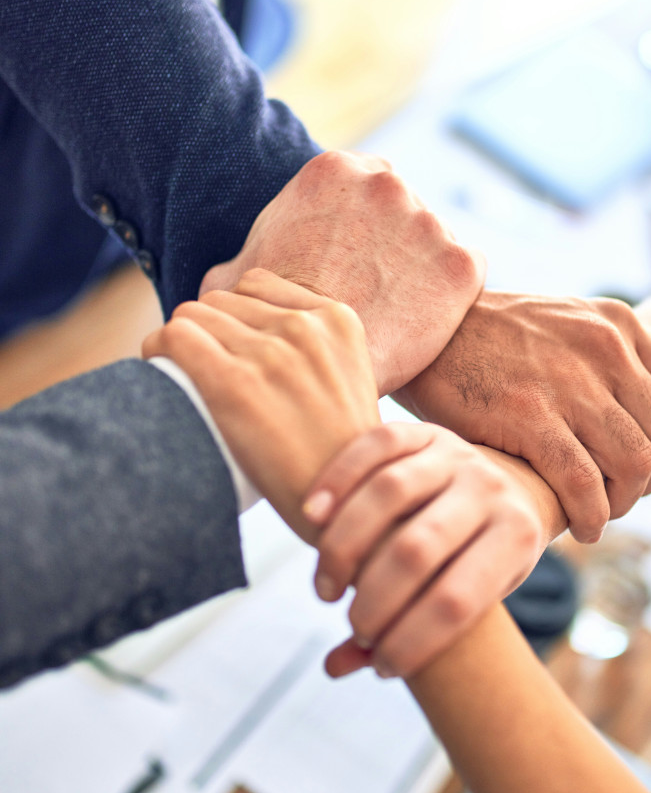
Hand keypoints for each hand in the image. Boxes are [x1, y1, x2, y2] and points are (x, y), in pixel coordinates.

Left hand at [142, 269, 379, 539]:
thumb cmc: (340, 455)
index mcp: (338, 320)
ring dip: (182, 343)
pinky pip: (172, 338)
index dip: (237, 317)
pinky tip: (163, 376)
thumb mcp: (350, 379)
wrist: (344, 507)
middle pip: (221, 300)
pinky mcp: (234, 383)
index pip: (258, 285)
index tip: (232, 349)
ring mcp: (271, 353)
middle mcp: (306, 327)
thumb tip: (253, 334)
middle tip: (206, 372)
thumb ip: (314, 346)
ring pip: (192, 315)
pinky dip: (158, 352)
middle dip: (209, 332)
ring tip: (186, 379)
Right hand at [199, 151, 486, 394]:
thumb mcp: (232, 281)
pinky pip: (466, 273)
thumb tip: (227, 277)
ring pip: (435, 240)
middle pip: (402, 207)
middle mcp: (386, 183)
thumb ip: (242, 261)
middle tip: (376, 286)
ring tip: (397, 309)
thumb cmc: (269, 325)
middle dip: (393, 240)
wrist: (315, 368)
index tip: (354, 258)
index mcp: (332, 171)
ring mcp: (429, 221)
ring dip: (423, 267)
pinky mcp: (462, 263)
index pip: (362, 186)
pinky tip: (425, 320)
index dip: (359, 225)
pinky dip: (453, 295)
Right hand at [303, 422, 544, 678]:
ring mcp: (458, 453)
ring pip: (389, 493)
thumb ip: (411, 632)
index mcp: (517, 536)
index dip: (413, 642)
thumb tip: (335, 666)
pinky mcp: (426, 430)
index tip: (384, 666)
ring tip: (327, 588)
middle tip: (353, 623)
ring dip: (344, 547)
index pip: (457, 600)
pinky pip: (375, 445)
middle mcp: (491, 489)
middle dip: (374, 601)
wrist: (512, 486)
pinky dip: (337, 479)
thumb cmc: (484, 557)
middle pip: (417, 549)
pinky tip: (311, 517)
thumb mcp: (474, 596)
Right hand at [393, 291, 650, 542]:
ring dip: (623, 502)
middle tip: (621, 494)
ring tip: (599, 512)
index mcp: (618, 325)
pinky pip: (584, 483)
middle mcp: (605, 348)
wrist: (426, 326)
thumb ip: (606, 358)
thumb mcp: (564, 324)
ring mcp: (569, 381)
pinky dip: (591, 516)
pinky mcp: (528, 414)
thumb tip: (640, 415)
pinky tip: (578, 526)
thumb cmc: (492, 337)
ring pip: (635, 464)